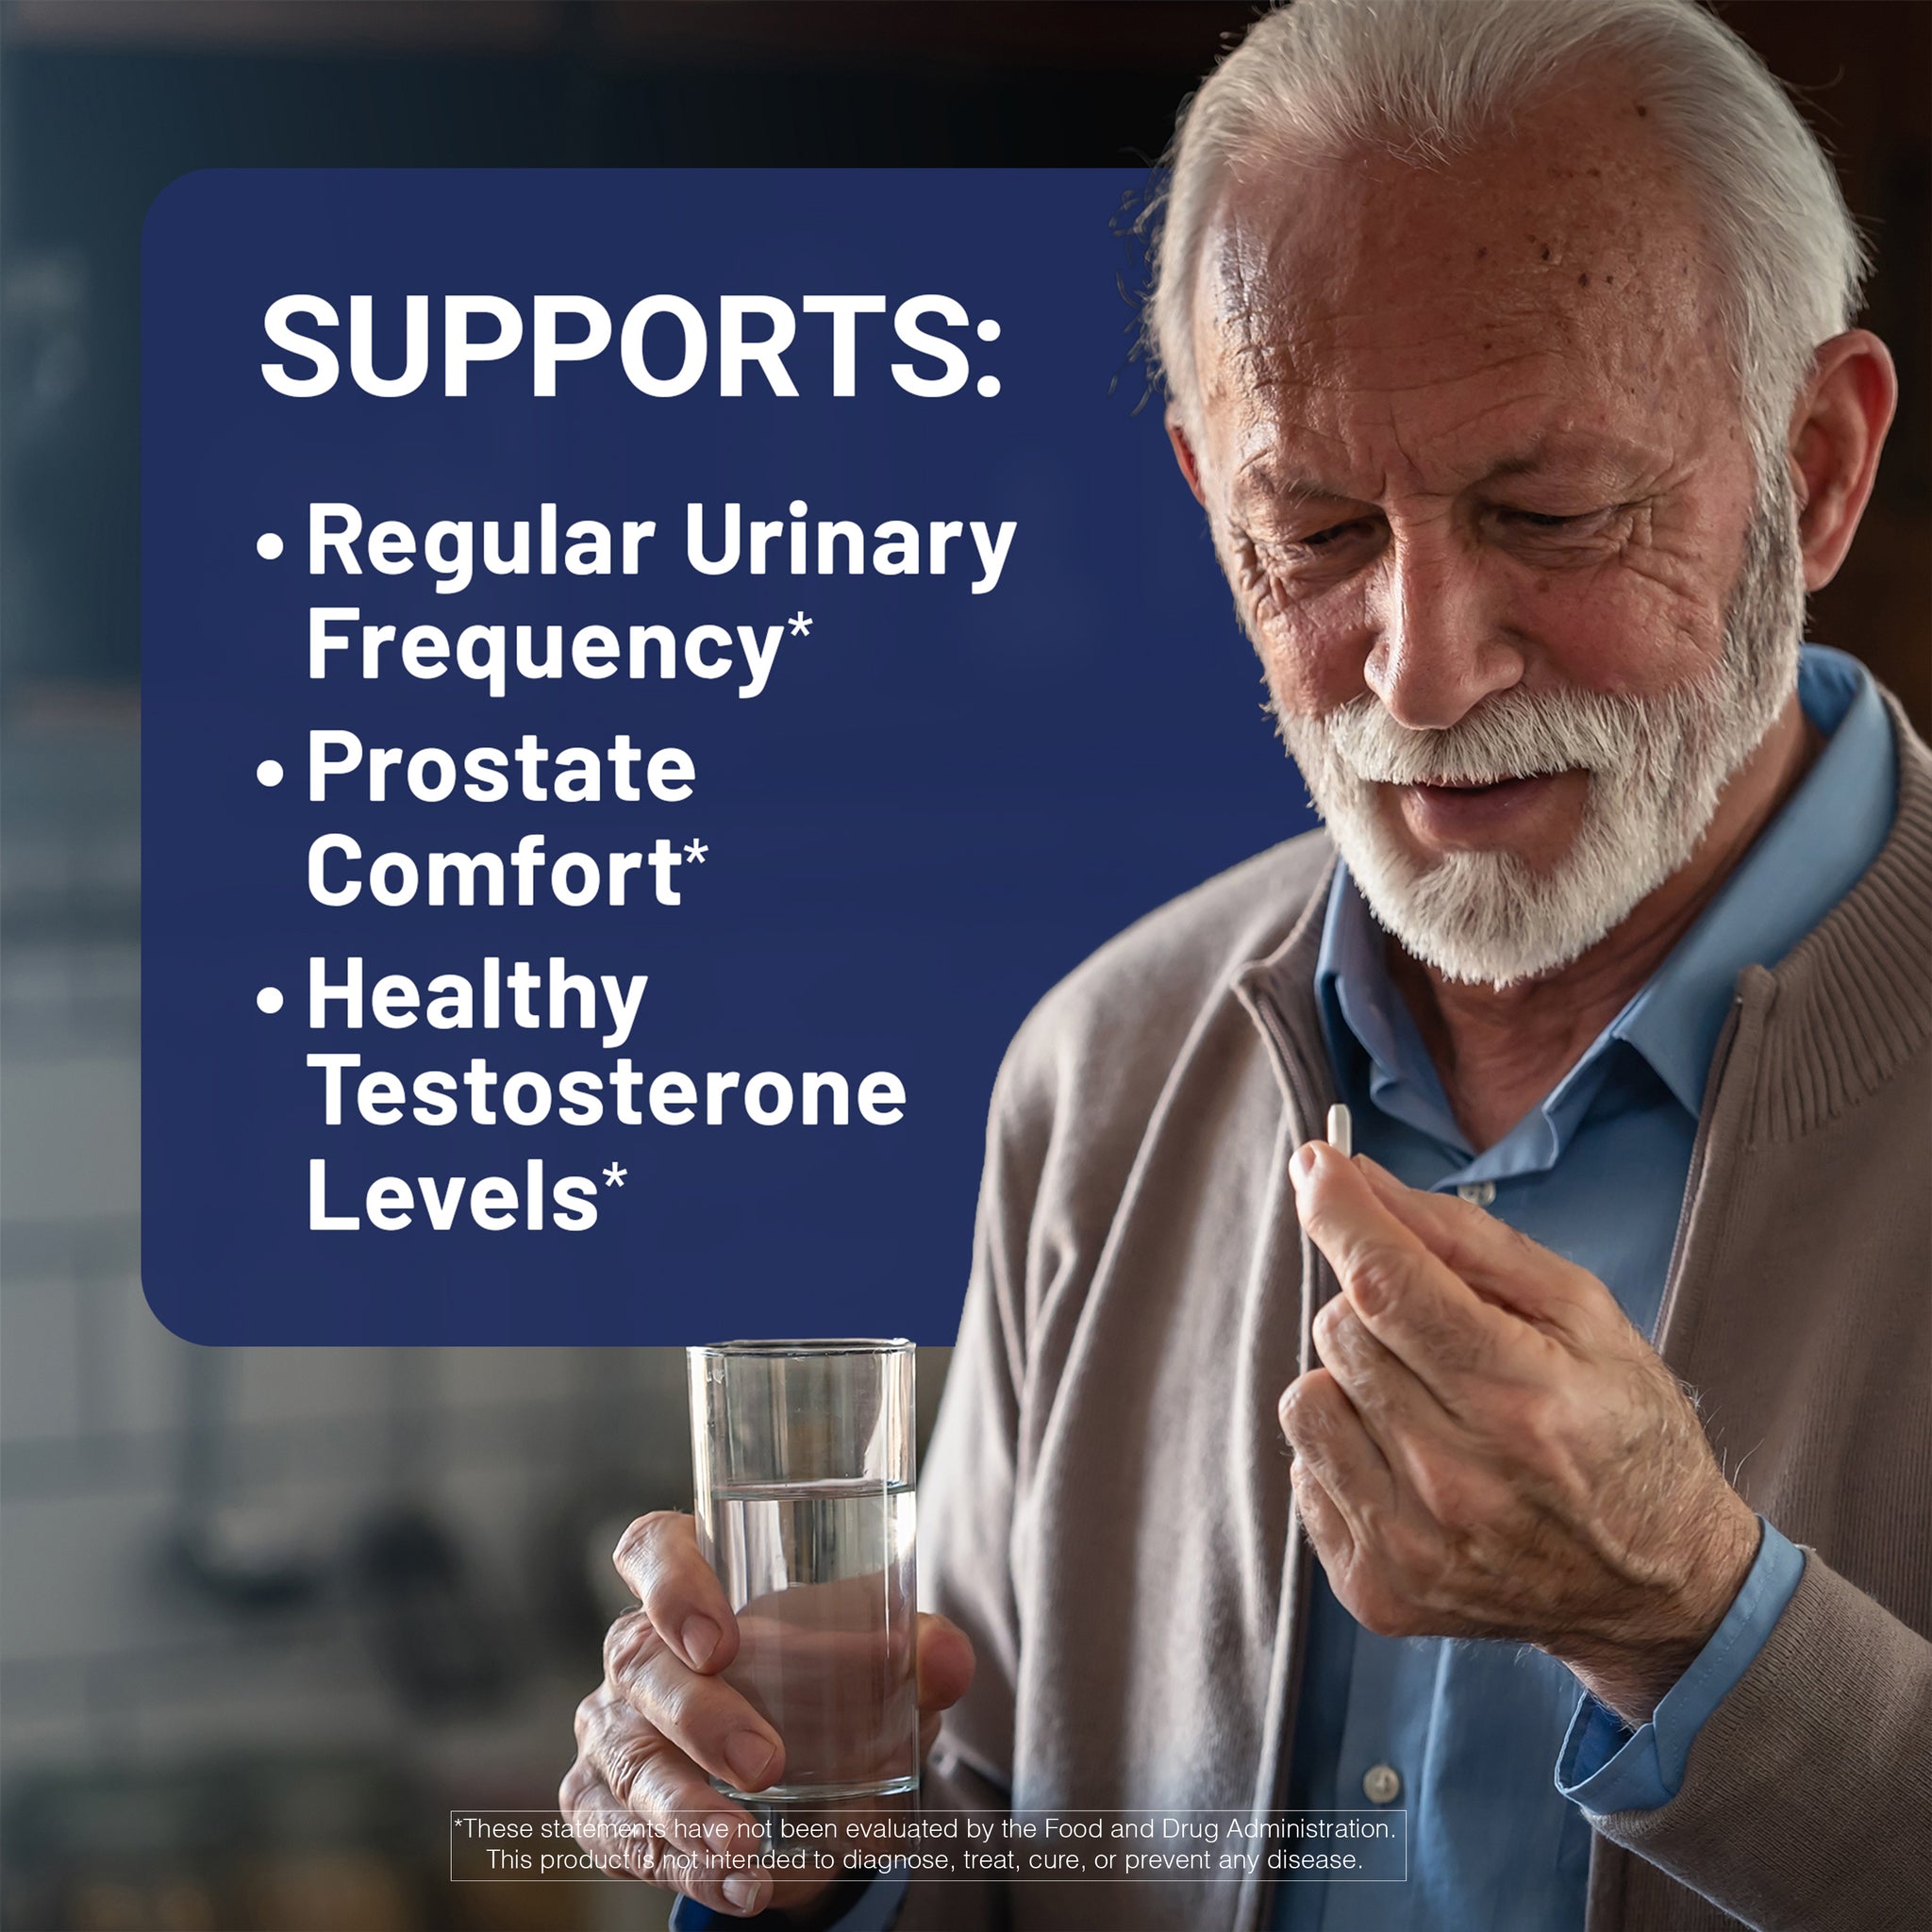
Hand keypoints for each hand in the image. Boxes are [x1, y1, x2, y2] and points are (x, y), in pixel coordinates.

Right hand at [560, 1510, 974, 1918]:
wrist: (812, 1769)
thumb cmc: (830, 1678)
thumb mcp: (879, 1660)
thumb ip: (916, 1652)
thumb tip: (948, 1660)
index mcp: (697, 1580)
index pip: (653, 1549)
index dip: (670, 1583)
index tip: (718, 1640)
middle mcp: (640, 1648)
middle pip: (638, 1663)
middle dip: (699, 1718)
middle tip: (764, 1764)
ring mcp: (614, 1728)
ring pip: (626, 1761)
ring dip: (685, 1811)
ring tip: (748, 1851)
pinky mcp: (605, 1806)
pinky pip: (620, 1837)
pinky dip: (681, 1865)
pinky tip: (739, 1885)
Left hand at [1280, 1142, 1760, 1724]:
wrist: (1661, 1587)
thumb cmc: (1624, 1430)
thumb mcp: (1581, 1311)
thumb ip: (1464, 1238)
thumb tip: (1359, 1178)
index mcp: (1520, 1399)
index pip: (1386, 1285)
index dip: (1338, 1212)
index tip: (1316, 1167)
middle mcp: (1459, 1481)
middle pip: (1339, 1332)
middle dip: (1371, 1305)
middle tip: (1433, 1332)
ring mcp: (1412, 1545)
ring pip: (1306, 1401)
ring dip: (1350, 1383)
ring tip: (1422, 1404)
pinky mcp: (1376, 1590)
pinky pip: (1305, 1473)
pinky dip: (1345, 1451)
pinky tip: (1411, 1465)